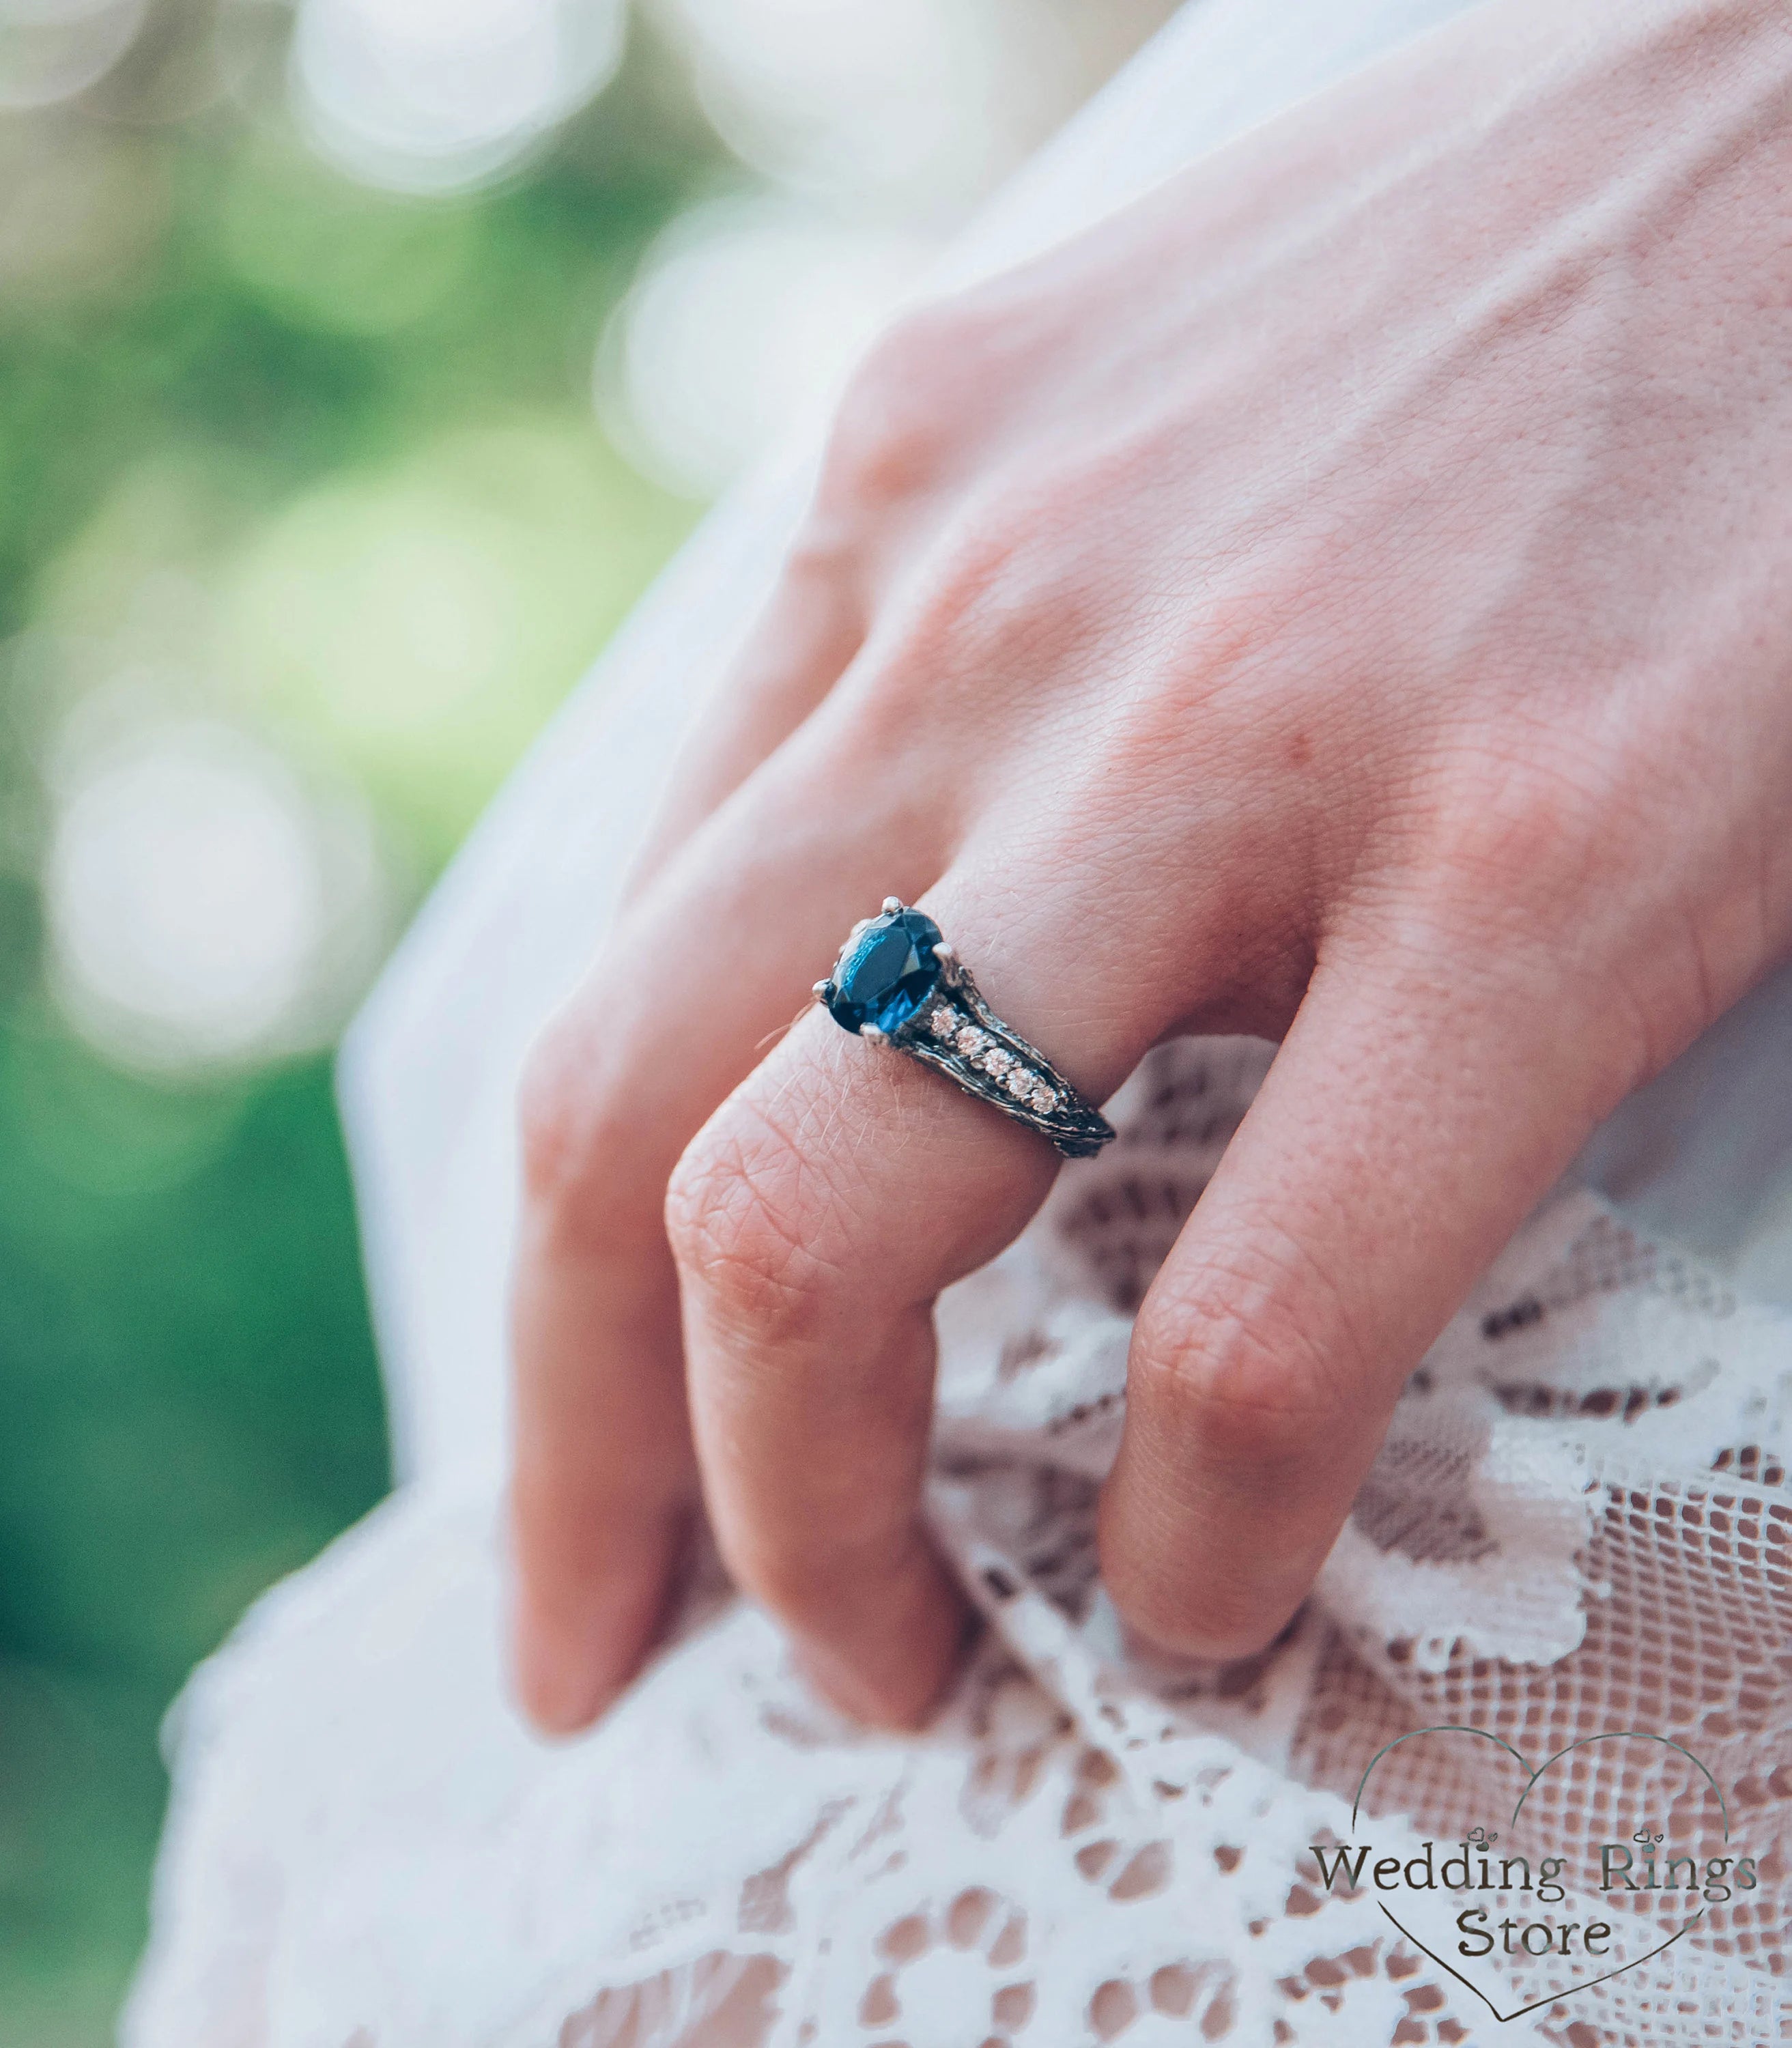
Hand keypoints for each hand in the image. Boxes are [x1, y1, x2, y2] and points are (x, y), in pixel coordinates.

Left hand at [509, 0, 1791, 1731]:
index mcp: (885, 524)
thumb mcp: (1112, 432)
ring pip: (824, 1228)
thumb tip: (840, 976)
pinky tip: (1210, 1594)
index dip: (550, 1293)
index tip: (581, 1482)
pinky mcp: (1529, 854)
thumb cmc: (1488, 302)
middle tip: (628, 1647)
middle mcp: (983, 623)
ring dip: (805, 1519)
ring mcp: (1234, 739)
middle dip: (581, 1457)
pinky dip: (1205, 1516)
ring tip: (874, 1664)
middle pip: (610, 1127)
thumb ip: (944, 674)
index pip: (606, 986)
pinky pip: (1264, 1304)